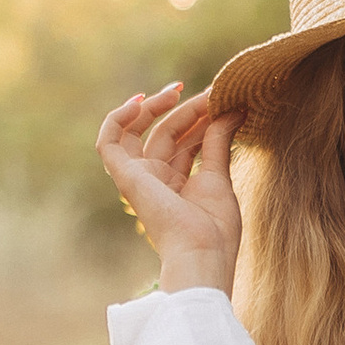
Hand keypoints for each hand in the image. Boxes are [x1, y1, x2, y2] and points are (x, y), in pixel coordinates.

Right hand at [96, 85, 242, 293]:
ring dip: (156, 108)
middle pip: (167, 133)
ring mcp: (140, 178)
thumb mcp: (219, 176)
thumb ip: (219, 141)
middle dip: (188, 110)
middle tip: (212, 93)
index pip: (185, 140)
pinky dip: (117, 119)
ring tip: (176, 91)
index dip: (200, 118)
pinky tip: (139, 102)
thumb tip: (234, 110)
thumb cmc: (214, 229)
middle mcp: (157, 180)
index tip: (222, 100)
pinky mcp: (126, 177)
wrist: (201, 253)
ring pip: (141, 132)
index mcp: (178, 184)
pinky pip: (110, 142)